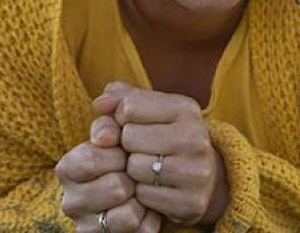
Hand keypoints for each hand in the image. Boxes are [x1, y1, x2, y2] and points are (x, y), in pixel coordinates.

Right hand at [56, 113, 161, 231]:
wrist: (153, 183)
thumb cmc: (133, 149)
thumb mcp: (125, 123)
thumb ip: (116, 106)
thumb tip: (102, 102)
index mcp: (68, 166)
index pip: (92, 157)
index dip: (119, 150)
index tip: (126, 145)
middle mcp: (71, 199)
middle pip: (115, 186)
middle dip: (135, 174)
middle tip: (136, 168)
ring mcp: (88, 224)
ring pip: (128, 212)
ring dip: (144, 197)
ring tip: (141, 188)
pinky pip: (139, 230)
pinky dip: (150, 217)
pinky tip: (147, 208)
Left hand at [96, 82, 229, 226]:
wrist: (200, 178)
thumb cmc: (162, 137)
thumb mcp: (146, 110)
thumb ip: (119, 98)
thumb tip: (99, 104)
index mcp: (185, 109)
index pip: (129, 107)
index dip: (120, 119)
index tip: (132, 126)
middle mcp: (196, 138)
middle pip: (129, 137)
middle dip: (126, 145)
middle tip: (138, 150)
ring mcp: (196, 171)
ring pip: (135, 167)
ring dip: (132, 171)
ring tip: (146, 167)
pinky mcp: (191, 201)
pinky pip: (144, 195)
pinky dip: (141, 193)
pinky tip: (154, 187)